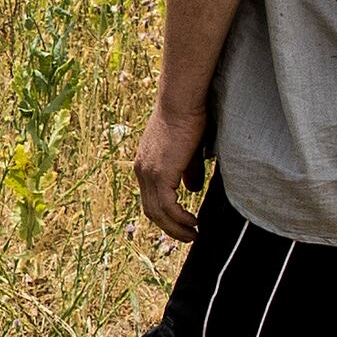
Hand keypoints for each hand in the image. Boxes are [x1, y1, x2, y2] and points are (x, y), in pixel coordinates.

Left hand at [130, 102, 209, 244]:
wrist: (181, 101)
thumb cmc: (188, 118)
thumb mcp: (187, 151)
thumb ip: (187, 172)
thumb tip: (192, 191)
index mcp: (145, 164)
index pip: (150, 198)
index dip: (165, 215)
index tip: (182, 223)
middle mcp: (142, 171)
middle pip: (151, 210)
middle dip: (170, 227)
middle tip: (188, 236)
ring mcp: (148, 173)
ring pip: (157, 213)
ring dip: (176, 228)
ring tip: (193, 235)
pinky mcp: (159, 174)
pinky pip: (167, 207)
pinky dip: (179, 219)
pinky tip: (194, 223)